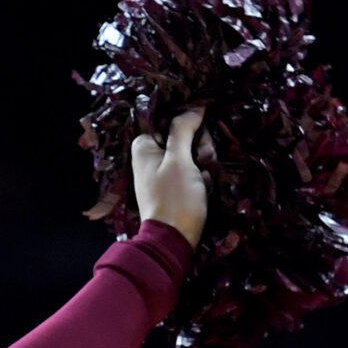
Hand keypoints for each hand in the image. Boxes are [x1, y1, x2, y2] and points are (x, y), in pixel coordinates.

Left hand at [131, 107, 210, 246]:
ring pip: (192, 155)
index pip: (170, 121)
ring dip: (204, 163)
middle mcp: (149, 158)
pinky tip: (204, 188)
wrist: (173, 240)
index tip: (200, 136)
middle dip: (200, 148)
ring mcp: (162, 174)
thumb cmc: (174, 197)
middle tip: (204, 161)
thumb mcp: (179, 159)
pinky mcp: (173, 188)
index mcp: (143, 147)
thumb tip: (195, 106)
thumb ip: (183, 130)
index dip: (189, 126)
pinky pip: (192, 173)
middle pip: (183, 138)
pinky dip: (201, 178)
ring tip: (205, 179)